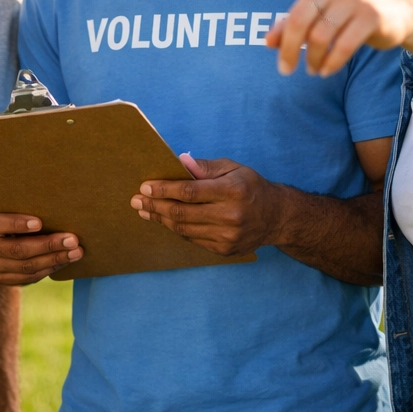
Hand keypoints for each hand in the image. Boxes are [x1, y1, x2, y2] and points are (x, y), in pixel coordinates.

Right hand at [0, 206, 82, 284]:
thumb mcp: (6, 204)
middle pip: (17, 249)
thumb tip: (53, 203)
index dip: (16, 223)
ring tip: (75, 252)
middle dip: (48, 245)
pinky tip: (64, 261)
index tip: (39, 222)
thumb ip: (20, 204)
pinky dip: (48, 269)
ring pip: (25, 267)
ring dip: (54, 259)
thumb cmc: (6, 211)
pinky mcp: (0, 279)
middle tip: (72, 239)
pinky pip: (28, 277)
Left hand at [131, 155, 282, 256]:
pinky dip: (176, 229)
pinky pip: (192, 239)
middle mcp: (230, 216)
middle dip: (155, 206)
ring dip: (160, 219)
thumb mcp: (233, 168)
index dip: (164, 190)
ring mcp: (228, 236)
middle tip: (136, 201)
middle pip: (182, 213)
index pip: (190, 192)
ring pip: (184, 229)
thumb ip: (206, 167)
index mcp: (233, 191)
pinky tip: (164, 220)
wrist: (276, 217)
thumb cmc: (250, 186)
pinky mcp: (224, 250)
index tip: (145, 187)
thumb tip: (180, 161)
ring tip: (144, 211)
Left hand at [253, 0, 412, 76]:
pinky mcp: (371, 16)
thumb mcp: (317, 15)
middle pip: (299, 19)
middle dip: (289, 49)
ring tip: (311, 69)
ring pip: (320, 36)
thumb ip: (290, 25)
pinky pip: (343, 45)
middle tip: (284, 69)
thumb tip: (268, 42)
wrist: (395, 14)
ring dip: (312, 59)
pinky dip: (331, 63)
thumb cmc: (345, 13)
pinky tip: (325, 71)